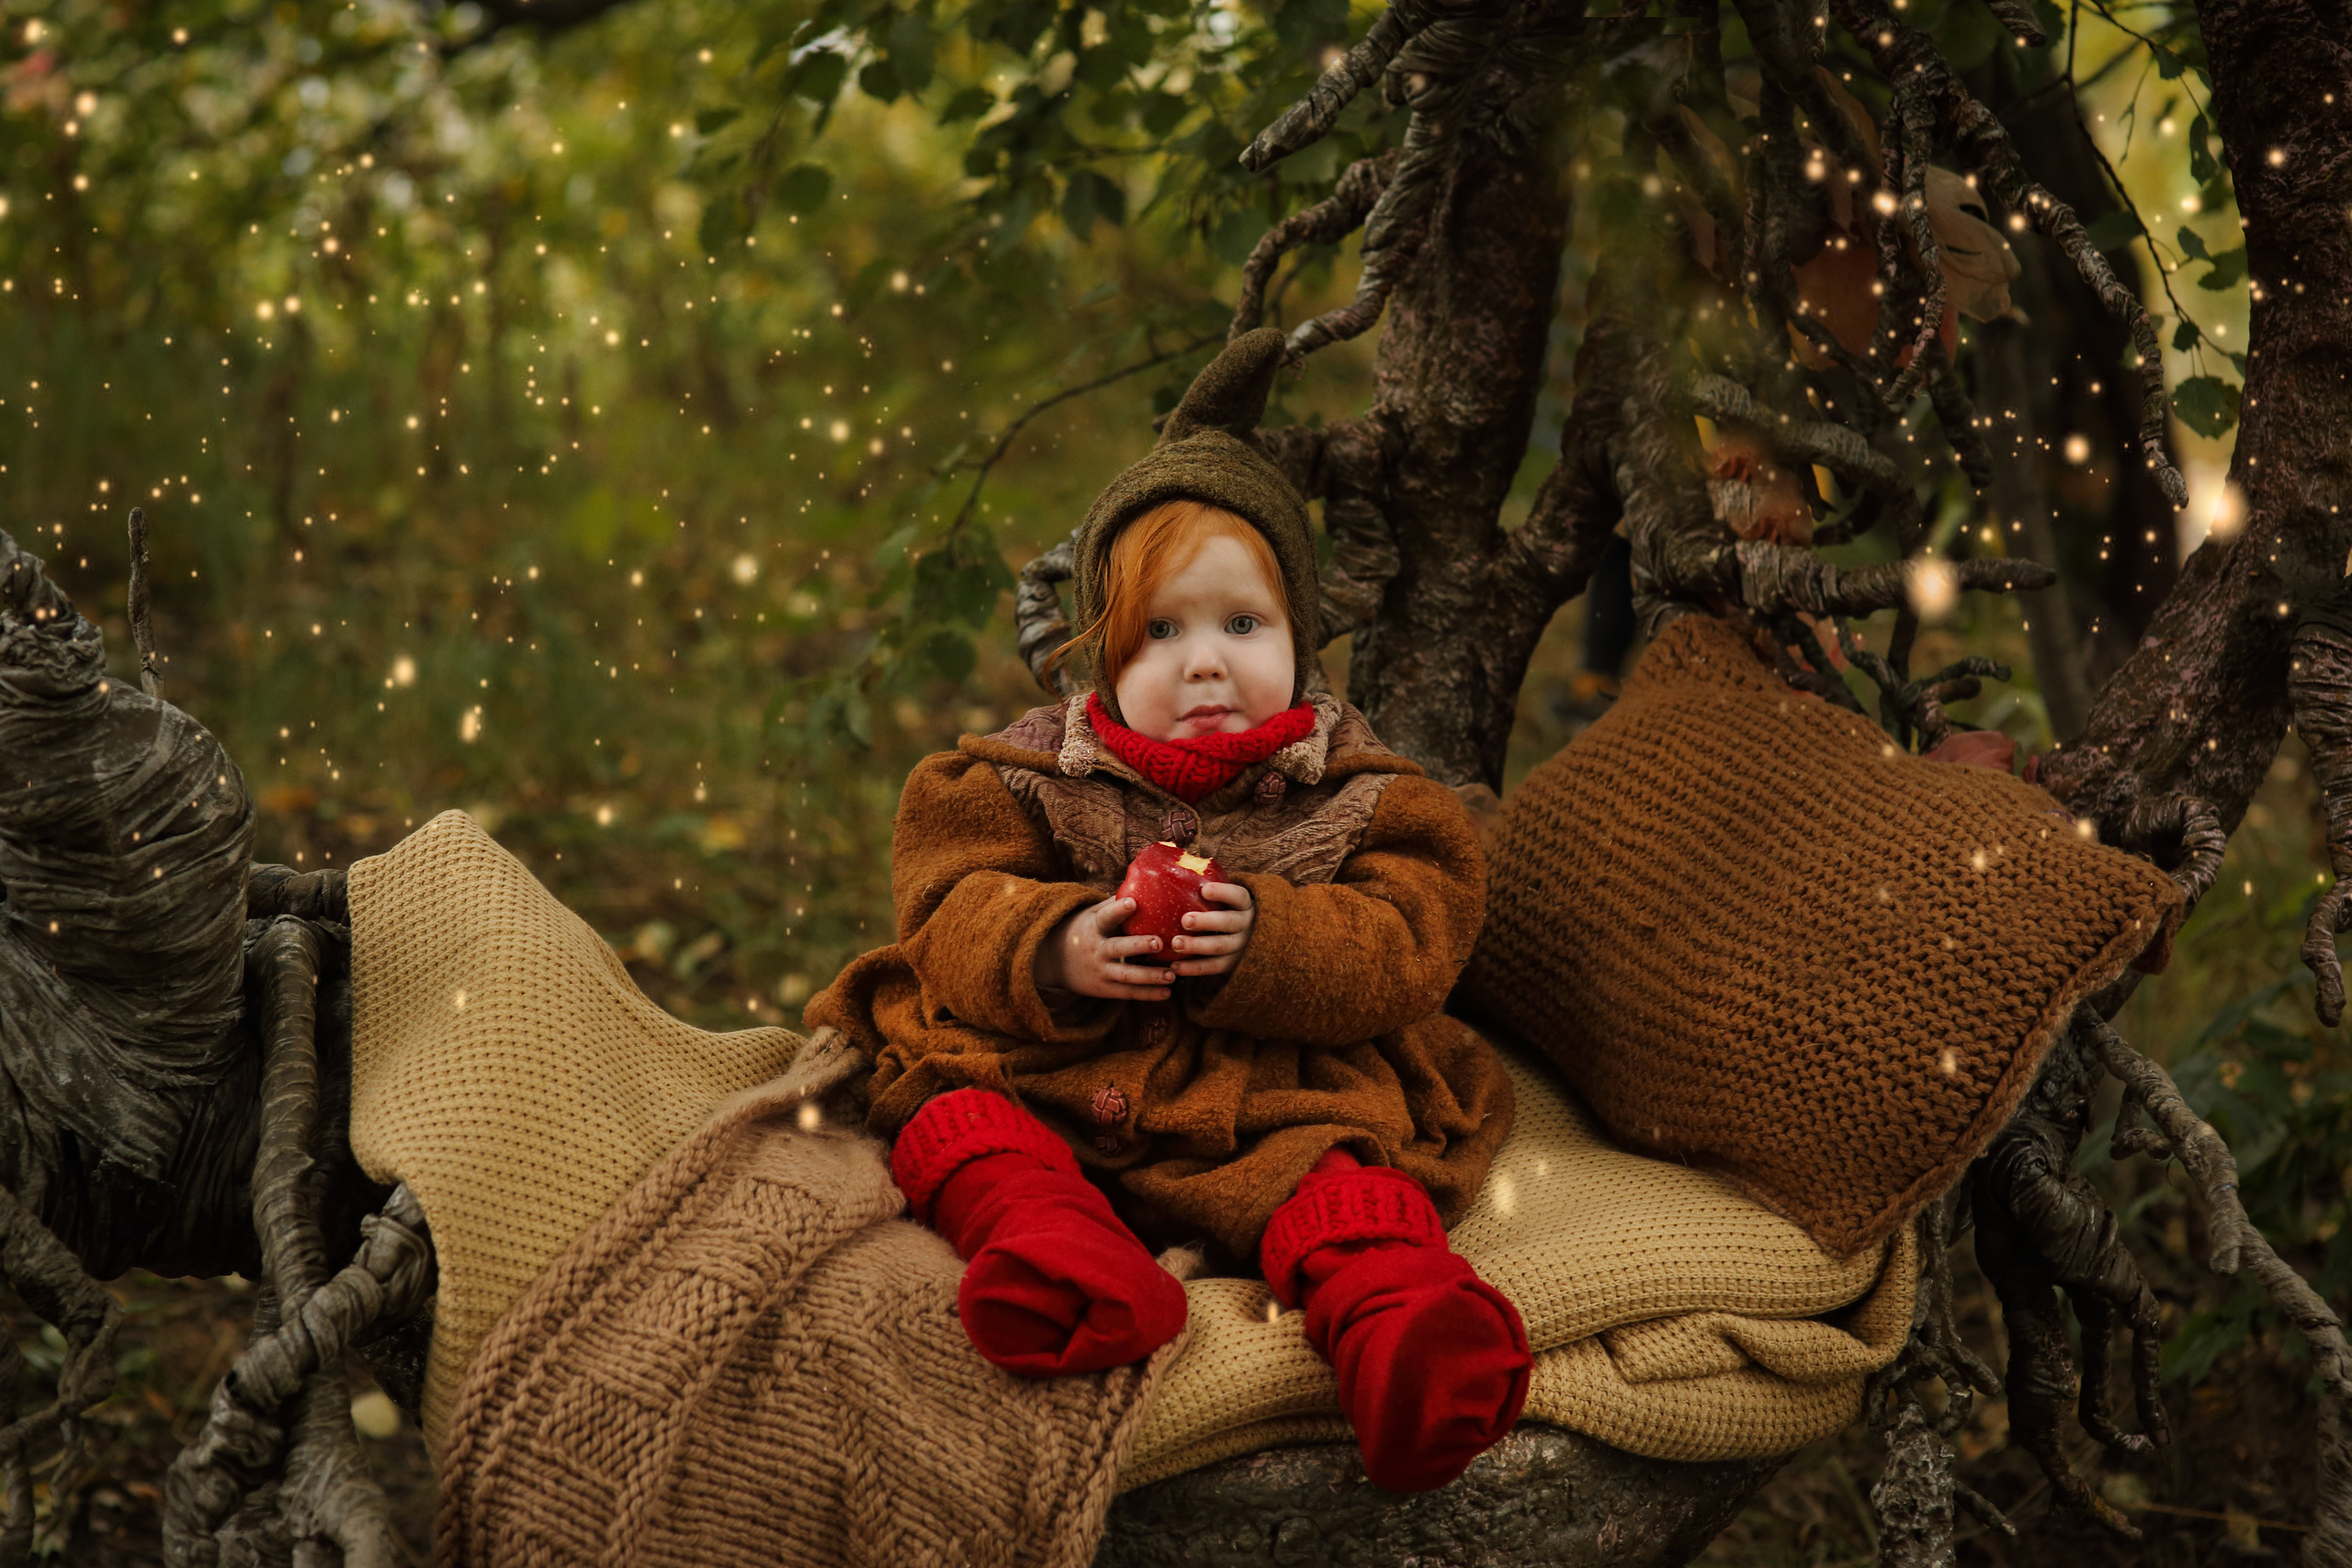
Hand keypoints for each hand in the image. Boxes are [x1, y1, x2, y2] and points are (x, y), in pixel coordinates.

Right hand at [1034, 897, 1174, 1001]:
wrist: (1053, 960)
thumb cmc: (1083, 930)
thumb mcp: (1091, 914)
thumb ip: (1114, 904)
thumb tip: (1144, 883)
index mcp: (1094, 926)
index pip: (1106, 916)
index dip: (1118, 910)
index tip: (1132, 902)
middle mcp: (1097, 949)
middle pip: (1118, 948)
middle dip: (1138, 945)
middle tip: (1158, 942)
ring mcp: (1100, 970)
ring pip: (1126, 975)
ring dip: (1150, 976)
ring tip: (1172, 974)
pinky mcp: (1104, 989)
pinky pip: (1127, 992)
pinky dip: (1147, 994)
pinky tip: (1167, 992)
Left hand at [1166, 881, 1253, 978]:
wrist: (1248, 936)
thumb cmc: (1223, 908)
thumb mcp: (1223, 896)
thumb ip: (1204, 884)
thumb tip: (1173, 858)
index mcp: (1244, 904)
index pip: (1238, 896)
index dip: (1223, 893)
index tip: (1204, 890)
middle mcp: (1246, 925)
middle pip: (1229, 922)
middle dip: (1207, 922)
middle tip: (1185, 920)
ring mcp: (1240, 946)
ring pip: (1221, 947)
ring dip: (1198, 946)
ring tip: (1176, 944)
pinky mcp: (1232, 964)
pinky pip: (1213, 967)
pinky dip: (1194, 968)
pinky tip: (1175, 966)